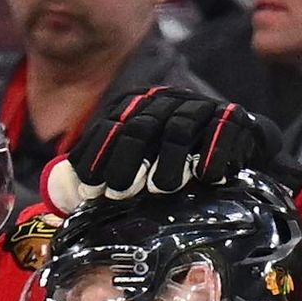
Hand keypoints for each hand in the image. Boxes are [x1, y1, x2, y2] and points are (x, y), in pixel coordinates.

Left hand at [44, 86, 301, 214]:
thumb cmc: (182, 164)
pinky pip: (224, 130)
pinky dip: (216, 153)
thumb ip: (106, 177)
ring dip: (170, 160)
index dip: (97, 152)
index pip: (111, 125)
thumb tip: (60, 199)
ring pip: (180, 129)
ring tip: (163, 188)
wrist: (241, 149)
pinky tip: (208, 176)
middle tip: (119, 191)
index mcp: (139, 108)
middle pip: (140, 125)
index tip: (88, 184)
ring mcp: (201, 108)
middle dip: (127, 159)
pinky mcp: (236, 119)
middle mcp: (167, 101)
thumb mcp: (142, 167)